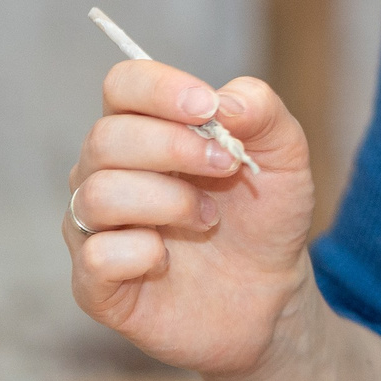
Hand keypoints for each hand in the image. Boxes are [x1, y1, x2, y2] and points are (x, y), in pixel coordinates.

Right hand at [66, 61, 317, 380]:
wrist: (272, 294)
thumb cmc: (265, 216)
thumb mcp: (285, 154)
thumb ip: (261, 109)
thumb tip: (222, 100)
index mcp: (145, 129)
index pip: (122, 85)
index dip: (159, 90)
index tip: (207, 108)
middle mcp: (106, 172)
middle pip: (105, 137)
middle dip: (174, 148)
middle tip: (227, 167)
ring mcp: (96, 229)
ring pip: (96, 195)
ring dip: (166, 201)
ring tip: (208, 220)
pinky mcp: (96, 286)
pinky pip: (96, 257)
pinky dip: (140, 253)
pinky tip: (168, 259)